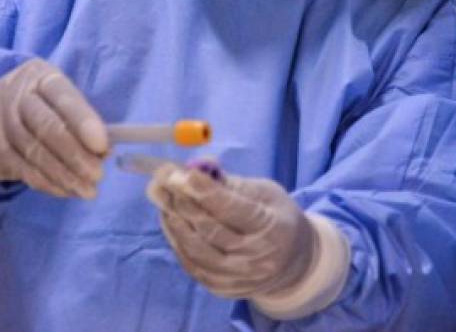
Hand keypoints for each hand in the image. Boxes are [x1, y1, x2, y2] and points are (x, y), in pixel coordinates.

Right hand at [0, 59, 107, 197]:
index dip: (83, 121)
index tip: (102, 146)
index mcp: (41, 76)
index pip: (63, 97)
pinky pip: (23, 169)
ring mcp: (1, 121)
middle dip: (75, 154)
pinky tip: (65, 191)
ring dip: (64, 175)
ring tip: (87, 190)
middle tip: (98, 175)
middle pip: (47, 126)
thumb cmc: (40, 106)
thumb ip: (81, 120)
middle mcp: (16, 94)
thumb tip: (104, 152)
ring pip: (34, 152)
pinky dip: (47, 183)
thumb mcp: (59, 100)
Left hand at [147, 167, 315, 298]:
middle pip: (210, 230)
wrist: (293, 263)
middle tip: (164, 179)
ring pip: (196, 250)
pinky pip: (192, 265)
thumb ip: (230, 182)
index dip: (205, 191)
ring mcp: (239, 278)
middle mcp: (257, 258)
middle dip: (183, 202)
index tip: (183, 174)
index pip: (233, 210)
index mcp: (274, 229)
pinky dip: (177, 241)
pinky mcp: (223, 289)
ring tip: (162, 198)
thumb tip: (195, 167)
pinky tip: (171, 220)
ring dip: (174, 221)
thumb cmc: (276, 217)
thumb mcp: (265, 193)